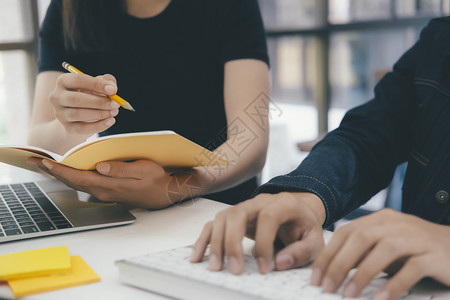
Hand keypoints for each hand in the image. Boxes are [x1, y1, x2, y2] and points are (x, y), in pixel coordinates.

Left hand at [29, 158, 174, 208]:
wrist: (164, 194)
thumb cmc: (155, 179)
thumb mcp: (142, 170)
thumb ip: (121, 169)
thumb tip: (100, 167)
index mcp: (108, 185)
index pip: (77, 177)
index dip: (59, 170)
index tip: (43, 162)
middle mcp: (103, 191)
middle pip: (72, 182)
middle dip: (53, 172)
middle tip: (35, 162)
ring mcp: (105, 193)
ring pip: (77, 184)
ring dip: (61, 175)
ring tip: (48, 166)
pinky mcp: (109, 192)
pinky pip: (85, 185)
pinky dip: (73, 177)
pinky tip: (71, 171)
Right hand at [50, 73, 120, 138]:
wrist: (79, 118)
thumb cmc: (91, 96)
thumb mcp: (98, 85)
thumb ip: (106, 81)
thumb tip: (112, 86)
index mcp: (64, 81)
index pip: (78, 80)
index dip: (97, 84)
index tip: (113, 90)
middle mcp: (57, 97)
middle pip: (76, 99)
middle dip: (99, 102)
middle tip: (115, 104)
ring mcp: (60, 114)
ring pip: (79, 114)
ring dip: (100, 113)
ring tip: (114, 112)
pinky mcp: (67, 128)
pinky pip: (83, 128)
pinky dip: (99, 125)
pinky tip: (111, 121)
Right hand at [190, 192, 325, 274]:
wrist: (297, 212)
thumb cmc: (304, 226)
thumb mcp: (314, 240)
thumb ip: (301, 251)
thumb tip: (280, 262)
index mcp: (283, 203)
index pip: (268, 217)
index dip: (264, 243)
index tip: (264, 268)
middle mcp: (260, 201)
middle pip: (238, 214)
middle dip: (233, 243)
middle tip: (235, 270)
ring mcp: (244, 206)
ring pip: (222, 218)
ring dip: (216, 243)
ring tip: (216, 267)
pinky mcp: (233, 216)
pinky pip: (213, 224)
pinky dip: (204, 240)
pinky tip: (198, 256)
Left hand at [311, 208, 449, 299]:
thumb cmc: (418, 250)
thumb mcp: (387, 246)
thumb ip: (363, 252)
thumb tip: (333, 269)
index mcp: (381, 219)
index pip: (346, 232)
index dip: (328, 254)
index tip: (316, 276)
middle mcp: (397, 223)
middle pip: (360, 238)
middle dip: (339, 264)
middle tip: (327, 287)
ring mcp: (417, 237)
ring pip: (383, 250)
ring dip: (362, 274)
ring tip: (348, 295)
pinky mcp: (435, 255)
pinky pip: (412, 269)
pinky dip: (394, 285)